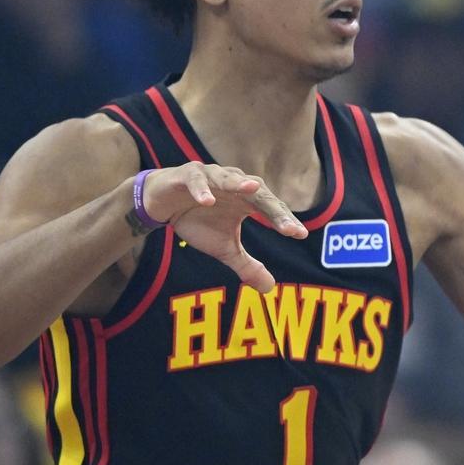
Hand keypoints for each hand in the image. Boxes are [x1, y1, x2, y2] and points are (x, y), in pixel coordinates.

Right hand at [141, 162, 307, 292]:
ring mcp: (212, 176)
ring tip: (252, 189)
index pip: (271, 210)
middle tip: (287, 226)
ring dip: (238, 183)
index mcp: (248, 200)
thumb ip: (246, 264)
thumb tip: (270, 289)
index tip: (300, 235)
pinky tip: (208, 201)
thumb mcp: (223, 248)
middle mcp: (235, 184)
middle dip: (273, 209)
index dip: (285, 221)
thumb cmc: (198, 220)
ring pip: (229, 178)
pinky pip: (196, 180)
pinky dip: (202, 190)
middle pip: (258, 194)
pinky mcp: (187, 175)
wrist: (162, 203)